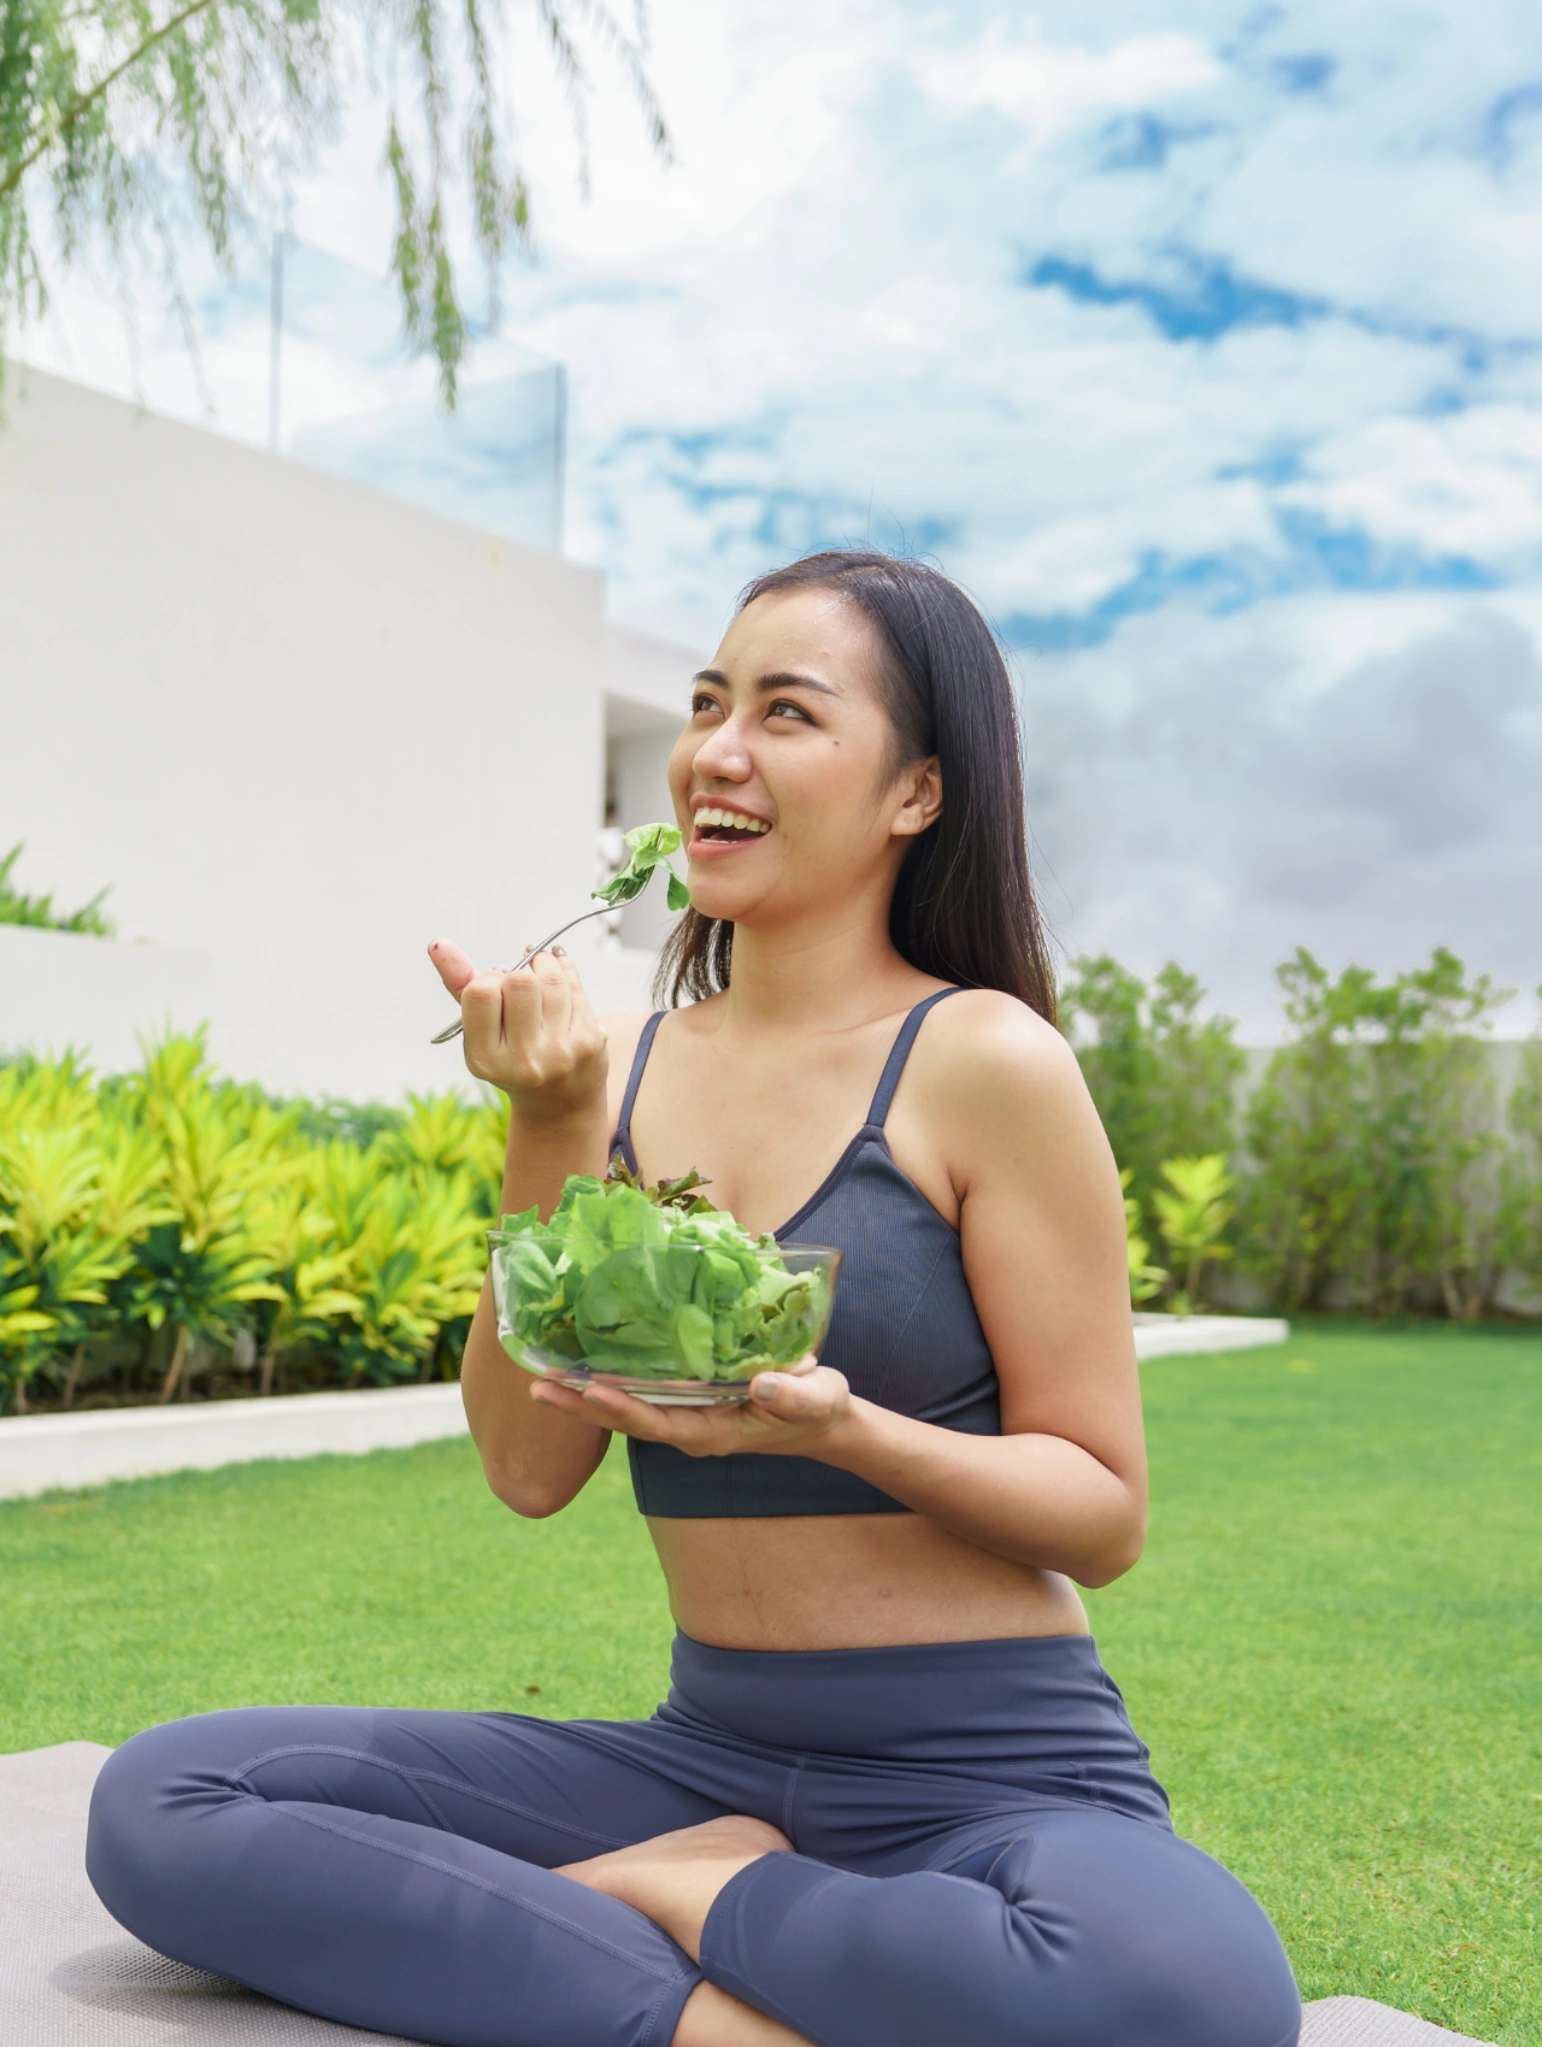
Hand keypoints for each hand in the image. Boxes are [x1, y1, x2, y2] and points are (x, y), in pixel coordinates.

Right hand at [428, 939, 606, 1119]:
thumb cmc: (513, 1055)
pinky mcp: (589, 1044)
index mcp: (485, 1059)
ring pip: (552, 980)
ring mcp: (560, 1054)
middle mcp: (522, 1061)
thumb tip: (437, 944)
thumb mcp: (480, 1030)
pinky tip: (561, 973)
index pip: (481, 993)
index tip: (497, 984)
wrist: (560, 1102)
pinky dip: (567, 972)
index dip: (490, 978)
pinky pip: (577, 988)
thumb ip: (460, 985)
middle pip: (520, 981)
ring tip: (541, 966)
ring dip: (545, 964)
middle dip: (520, 972)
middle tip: (521, 980)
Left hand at [528, 1357, 854, 1457]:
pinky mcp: (687, 1404)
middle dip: (581, 1406)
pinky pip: (640, 1396)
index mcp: (713, 1433)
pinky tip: (584, 1365)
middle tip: (536, 1387)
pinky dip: (610, 1383)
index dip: (621, 1408)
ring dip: (584, 1397)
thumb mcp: (818, 1399)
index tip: (588, 1391)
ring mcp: (686, 1419)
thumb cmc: (821, 1408)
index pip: (656, 1424)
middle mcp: (690, 1431)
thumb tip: (761, 1383)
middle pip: (626, 1421)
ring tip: (541, 1377)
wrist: (823, 1422)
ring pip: (626, 1410)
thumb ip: (793, 1394)